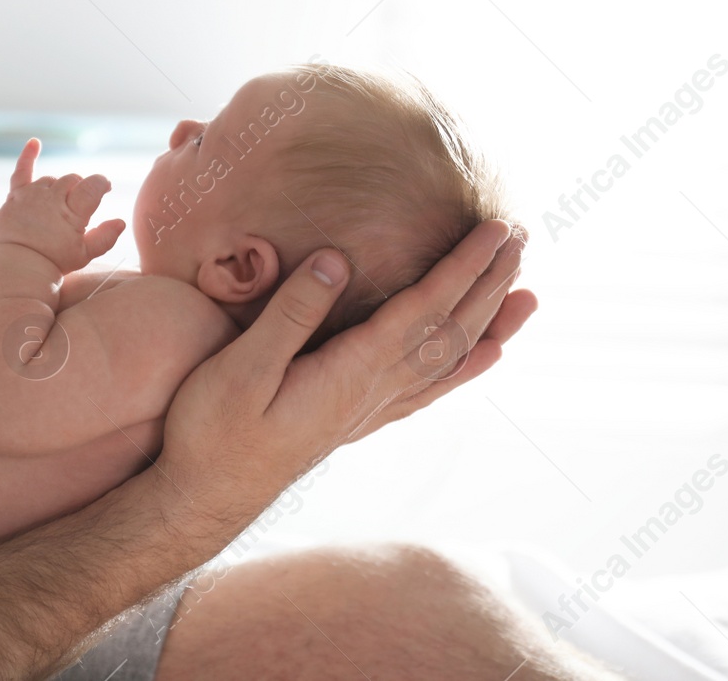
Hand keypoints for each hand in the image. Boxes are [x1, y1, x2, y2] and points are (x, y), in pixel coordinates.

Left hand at [0, 139, 126, 274]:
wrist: (17, 266)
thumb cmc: (53, 262)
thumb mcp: (85, 254)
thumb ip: (105, 237)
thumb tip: (120, 221)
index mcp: (72, 211)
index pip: (93, 185)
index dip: (102, 184)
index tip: (106, 189)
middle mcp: (52, 197)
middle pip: (73, 179)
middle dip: (80, 188)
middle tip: (80, 206)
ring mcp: (33, 194)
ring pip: (52, 179)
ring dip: (59, 187)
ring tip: (60, 204)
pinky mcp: (16, 195)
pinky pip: (22, 170)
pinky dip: (28, 155)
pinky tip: (34, 142)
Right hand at [151, 220, 533, 544]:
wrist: (200, 497)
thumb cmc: (210, 432)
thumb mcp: (240, 369)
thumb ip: (290, 315)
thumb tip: (335, 259)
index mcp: (351, 374)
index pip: (424, 311)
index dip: (462, 268)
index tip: (496, 231)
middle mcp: (373, 393)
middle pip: (449, 331)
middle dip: (489, 282)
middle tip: (525, 238)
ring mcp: (368, 410)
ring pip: (446, 361)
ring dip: (489, 322)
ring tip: (527, 295)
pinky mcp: (355, 419)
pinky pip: (427, 389)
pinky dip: (463, 368)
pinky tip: (483, 356)